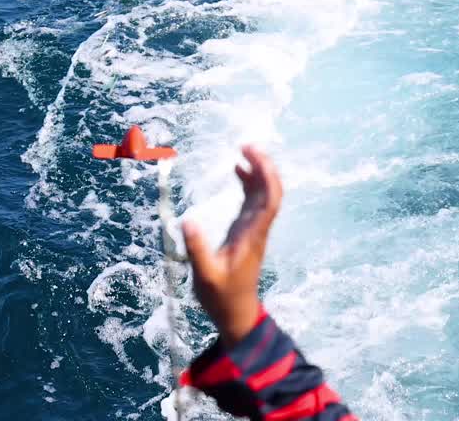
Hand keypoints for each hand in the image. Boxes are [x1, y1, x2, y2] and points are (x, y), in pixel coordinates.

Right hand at [182, 145, 282, 347]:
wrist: (236, 312)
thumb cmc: (221, 296)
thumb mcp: (205, 275)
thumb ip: (197, 249)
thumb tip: (187, 220)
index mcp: (252, 235)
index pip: (269, 199)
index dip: (265, 174)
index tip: (250, 155)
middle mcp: (258, 228)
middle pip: (271, 190)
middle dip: (264, 166)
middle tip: (246, 145)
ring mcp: (254, 228)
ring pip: (264, 193)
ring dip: (258, 171)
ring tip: (243, 151)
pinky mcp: (247, 231)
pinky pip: (253, 201)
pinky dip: (249, 183)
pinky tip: (237, 171)